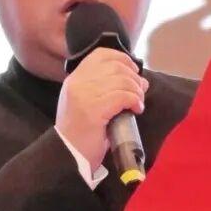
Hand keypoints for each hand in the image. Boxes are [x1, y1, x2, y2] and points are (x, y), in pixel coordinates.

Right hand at [56, 48, 148, 171]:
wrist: (69, 155)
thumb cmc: (83, 133)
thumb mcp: (88, 103)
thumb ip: (106, 88)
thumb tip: (138, 79)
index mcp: (75, 78)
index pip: (101, 55)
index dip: (123, 59)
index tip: (134, 72)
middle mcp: (78, 83)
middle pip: (115, 67)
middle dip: (134, 78)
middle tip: (141, 91)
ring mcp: (84, 95)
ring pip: (122, 81)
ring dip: (136, 91)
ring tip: (138, 103)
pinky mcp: (94, 109)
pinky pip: (122, 96)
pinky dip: (134, 101)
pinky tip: (137, 109)